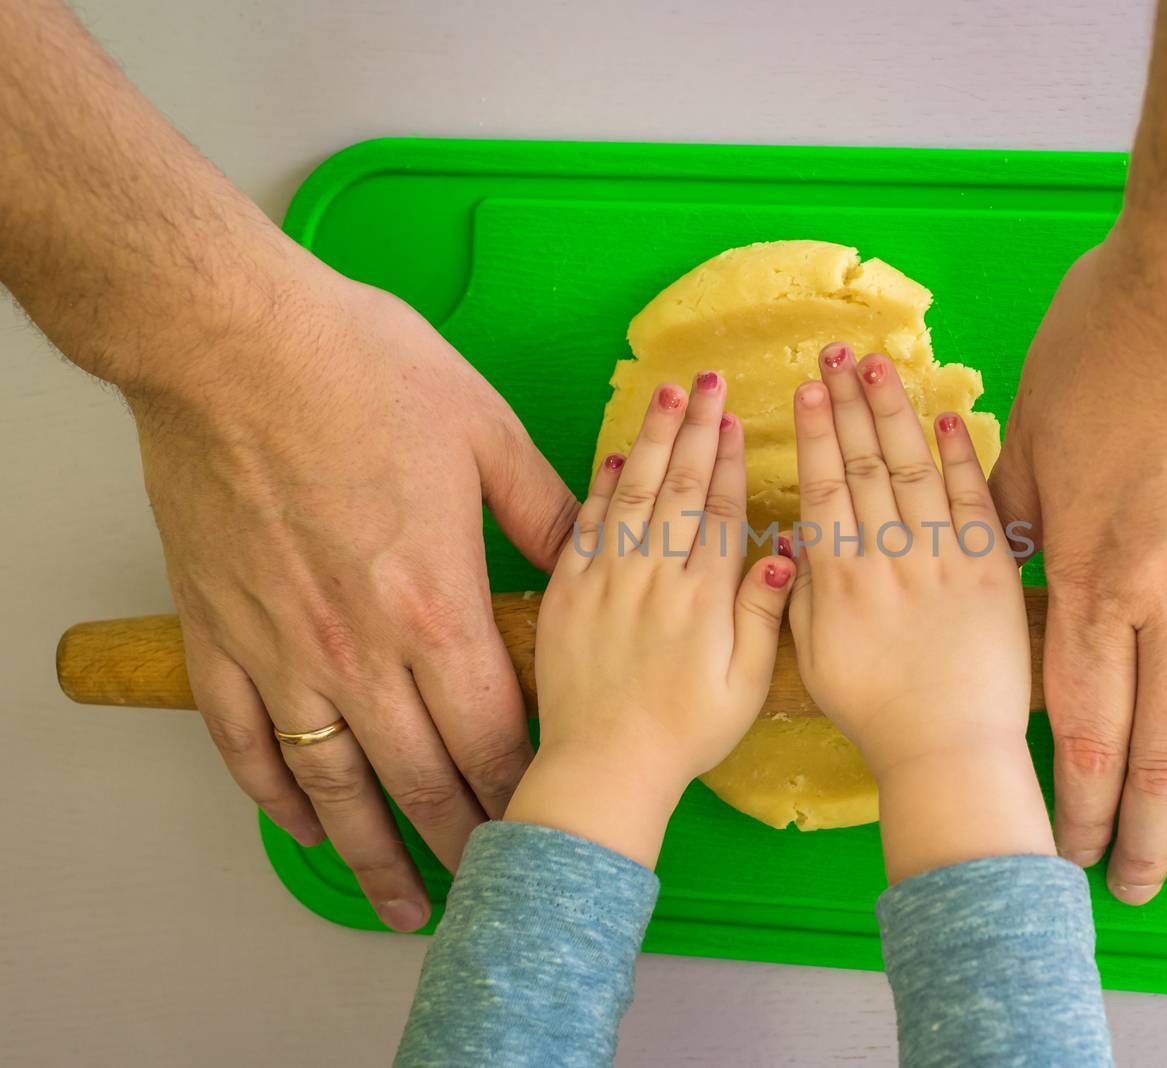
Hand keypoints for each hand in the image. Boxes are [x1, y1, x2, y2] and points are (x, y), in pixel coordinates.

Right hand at [130, 270, 576, 930]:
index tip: (546, 818)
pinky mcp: (218, 635)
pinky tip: (303, 825)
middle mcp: (358, 653)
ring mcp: (281, 653)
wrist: (229, 340)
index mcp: (435, 608)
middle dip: (463, 839)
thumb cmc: (358, 371)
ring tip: (400, 901)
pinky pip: (245, 744)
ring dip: (371, 853)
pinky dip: (275, 796)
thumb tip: (595, 550)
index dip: (522, 787)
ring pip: (333, 787)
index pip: (493, 734)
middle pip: (420, 779)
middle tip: (490, 881)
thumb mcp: (485, 432)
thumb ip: (546, 511)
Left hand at [505, 372, 794, 867]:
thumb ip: (763, 615)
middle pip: (680, 484)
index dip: (730, 456)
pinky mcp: (567, 593)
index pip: (721, 508)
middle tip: (707, 379)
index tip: (736, 415)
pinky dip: (601, 486)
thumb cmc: (685, 734)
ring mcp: (606, 578)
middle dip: (696, 427)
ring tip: (667, 395)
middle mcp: (655, 574)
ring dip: (653, 439)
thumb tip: (785, 553)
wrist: (603, 768)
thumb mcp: (744, 685)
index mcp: (703, 594)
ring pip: (633, 492)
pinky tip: (617, 456)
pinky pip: (586, 525)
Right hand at [786, 344, 1053, 882]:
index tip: (807, 389)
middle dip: (849, 404)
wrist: (948, 751)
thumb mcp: (814, 658)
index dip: (815, 434)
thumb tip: (791, 541)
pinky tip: (945, 416)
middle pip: (864, 464)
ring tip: (880, 367)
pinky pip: (971, 502)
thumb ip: (798, 596)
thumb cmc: (876, 715)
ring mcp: (941, 561)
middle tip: (838, 354)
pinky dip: (958, 457)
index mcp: (839, 580)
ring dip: (895, 413)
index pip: (823, 488)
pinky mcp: (990, 572)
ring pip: (912, 470)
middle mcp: (887, 559)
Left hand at [988, 235, 1166, 903]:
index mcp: (1098, 576)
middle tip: (1135, 883)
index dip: (1072, 800)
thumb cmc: (1124, 331)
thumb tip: (997, 555)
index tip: (1063, 844)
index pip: (1078, 725)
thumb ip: (1013, 508)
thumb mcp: (1031, 421)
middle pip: (1166, 754)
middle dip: (1146, 834)